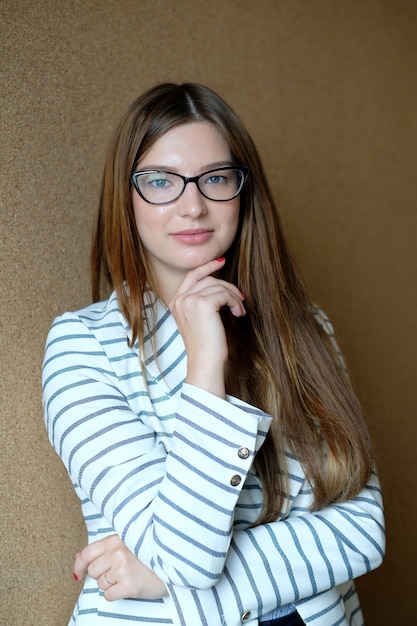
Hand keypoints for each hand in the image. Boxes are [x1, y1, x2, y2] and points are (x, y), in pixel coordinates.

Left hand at [73, 534, 167, 600]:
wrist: (174, 563)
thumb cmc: (150, 553)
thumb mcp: (127, 543)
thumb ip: (104, 548)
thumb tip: (78, 558)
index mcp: (116, 539)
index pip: (87, 553)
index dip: (80, 565)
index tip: (79, 573)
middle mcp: (117, 552)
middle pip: (93, 571)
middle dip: (103, 575)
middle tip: (120, 571)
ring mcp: (122, 568)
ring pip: (101, 584)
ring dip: (112, 584)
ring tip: (128, 576)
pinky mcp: (128, 584)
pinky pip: (108, 596)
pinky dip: (117, 594)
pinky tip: (129, 585)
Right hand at [168, 258, 245, 397]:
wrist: (204, 362)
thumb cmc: (205, 345)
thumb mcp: (199, 319)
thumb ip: (201, 300)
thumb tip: (220, 284)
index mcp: (175, 302)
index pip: (191, 276)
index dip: (207, 267)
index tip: (221, 262)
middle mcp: (179, 299)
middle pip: (208, 280)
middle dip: (227, 287)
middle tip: (240, 298)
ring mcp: (189, 300)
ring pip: (218, 286)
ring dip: (234, 297)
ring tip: (240, 310)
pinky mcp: (203, 304)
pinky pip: (224, 294)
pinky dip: (235, 302)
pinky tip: (238, 313)